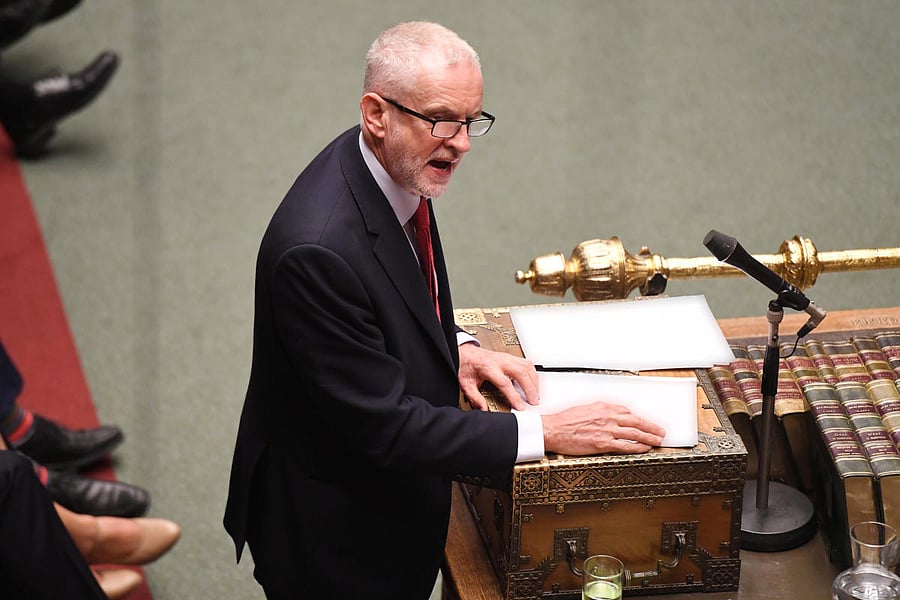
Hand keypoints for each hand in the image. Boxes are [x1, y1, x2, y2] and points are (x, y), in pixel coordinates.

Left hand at [457, 342, 538, 410]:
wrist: (464, 352)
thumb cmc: (466, 366)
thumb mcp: (466, 384)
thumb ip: (475, 398)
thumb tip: (483, 409)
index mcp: (488, 367)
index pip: (505, 383)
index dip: (514, 396)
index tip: (520, 406)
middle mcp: (499, 360)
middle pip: (520, 372)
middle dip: (530, 388)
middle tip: (534, 401)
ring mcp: (506, 357)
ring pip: (526, 366)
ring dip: (533, 380)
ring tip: (536, 394)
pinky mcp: (510, 356)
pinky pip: (526, 362)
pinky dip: (532, 373)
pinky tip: (533, 382)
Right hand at [541, 402, 664, 454]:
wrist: (553, 430)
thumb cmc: (564, 421)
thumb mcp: (585, 409)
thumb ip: (600, 412)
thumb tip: (609, 416)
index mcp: (604, 407)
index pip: (628, 412)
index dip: (640, 419)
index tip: (646, 423)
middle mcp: (608, 417)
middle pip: (636, 422)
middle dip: (651, 427)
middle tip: (660, 431)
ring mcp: (607, 430)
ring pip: (635, 434)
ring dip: (649, 437)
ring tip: (657, 441)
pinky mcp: (603, 443)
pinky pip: (625, 446)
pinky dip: (637, 447)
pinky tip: (645, 449)